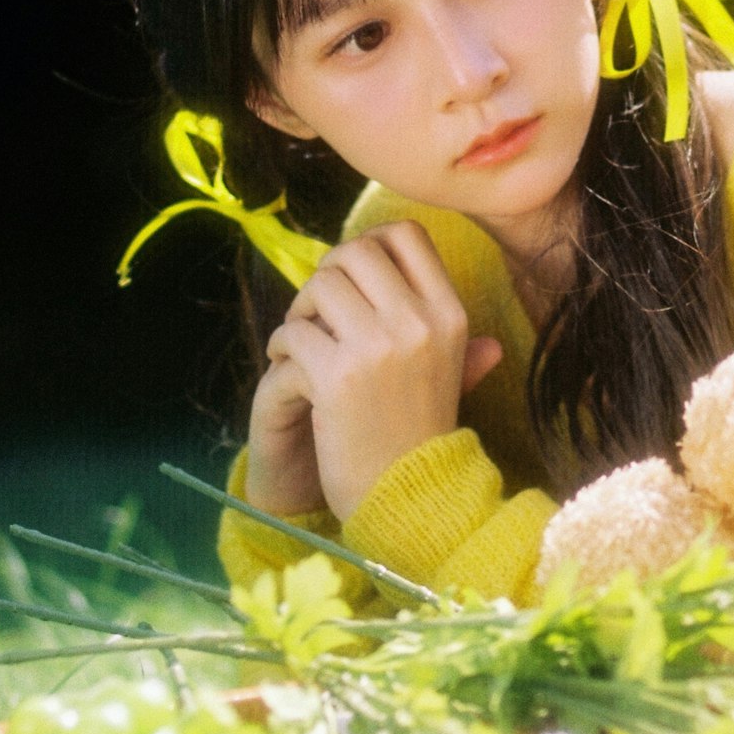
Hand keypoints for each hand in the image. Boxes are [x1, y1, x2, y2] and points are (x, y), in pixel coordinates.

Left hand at [247, 221, 501, 520]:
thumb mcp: (451, 371)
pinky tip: (288, 370)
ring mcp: (378, 347)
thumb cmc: (422, 430)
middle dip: (328, 273)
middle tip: (318, 310)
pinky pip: (292, 331)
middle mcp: (419, 322)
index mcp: (450, 314)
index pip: (406, 234)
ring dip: (300, 310)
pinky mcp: (336, 376)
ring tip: (300, 342)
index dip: (370, 242)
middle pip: (356, 250)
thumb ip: (450, 328)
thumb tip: (449, 292)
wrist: (409, 499)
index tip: (353, 275)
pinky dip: (282, 348)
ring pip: (320, 285)